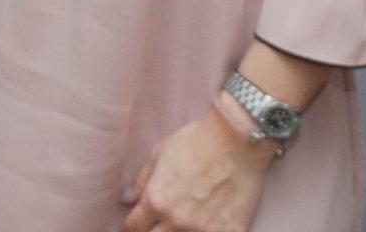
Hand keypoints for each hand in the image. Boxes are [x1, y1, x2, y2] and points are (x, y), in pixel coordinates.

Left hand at [120, 107, 275, 231]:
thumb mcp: (159, 155)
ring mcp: (204, 231)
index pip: (133, 228)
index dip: (129, 228)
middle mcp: (178, 221)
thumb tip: (126, 200)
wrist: (238, 143)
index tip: (131, 227)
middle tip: (154, 224)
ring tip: (178, 222)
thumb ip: (140, 181)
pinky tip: (203, 226)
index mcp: (157, 201)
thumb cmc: (196, 143)